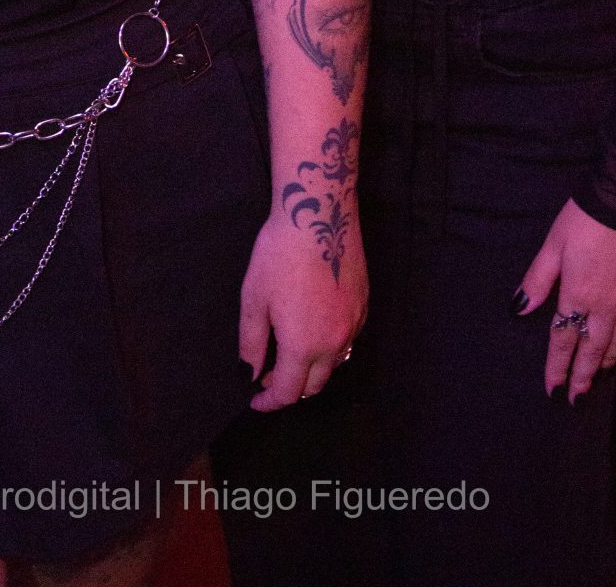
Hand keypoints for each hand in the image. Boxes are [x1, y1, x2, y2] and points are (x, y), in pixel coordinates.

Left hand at [239, 211, 365, 411]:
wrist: (318, 214)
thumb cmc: (280, 255)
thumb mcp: (254, 300)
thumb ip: (252, 344)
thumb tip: (252, 373)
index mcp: (304, 346)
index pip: (289, 392)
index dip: (269, 402)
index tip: (255, 399)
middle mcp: (334, 342)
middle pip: (315, 385)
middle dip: (292, 387)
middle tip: (269, 374)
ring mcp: (354, 323)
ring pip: (335, 364)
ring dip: (313, 368)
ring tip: (291, 351)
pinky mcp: (363, 304)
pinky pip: (348, 339)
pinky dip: (330, 346)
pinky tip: (315, 327)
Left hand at [516, 198, 615, 400]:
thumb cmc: (587, 218)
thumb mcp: (554, 244)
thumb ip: (538, 279)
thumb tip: (519, 309)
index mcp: (578, 295)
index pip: (563, 339)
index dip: (557, 366)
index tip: (552, 388)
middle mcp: (607, 306)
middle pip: (593, 348)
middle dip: (583, 374)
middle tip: (576, 397)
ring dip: (606, 361)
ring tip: (599, 375)